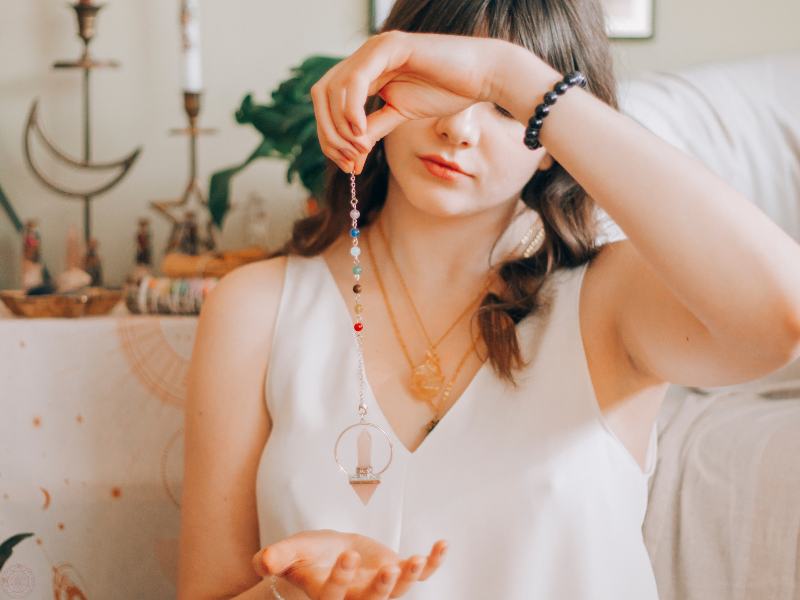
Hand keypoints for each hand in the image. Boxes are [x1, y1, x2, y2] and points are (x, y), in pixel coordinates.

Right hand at [253, 529, 447, 598]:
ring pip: (397, 592)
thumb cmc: (308, 555)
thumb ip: (277, 557)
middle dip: (381, 589)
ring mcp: (379, 588)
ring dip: (410, 578)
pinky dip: (433, 563)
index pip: (333, 596)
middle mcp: (356, 598)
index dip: (340, 579)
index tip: (346, 554)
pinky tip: (442, 546)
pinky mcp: (396, 574)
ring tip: (416, 559)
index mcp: (327, 595)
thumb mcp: (292, 551)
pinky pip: (419, 574)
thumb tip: (264, 562)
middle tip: (388, 569)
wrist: (331, 554)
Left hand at [311, 31, 516, 173]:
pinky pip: (356, 79)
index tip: (348, 165)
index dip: (329, 136)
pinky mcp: (390, 47)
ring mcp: (374, 49)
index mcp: (364, 71)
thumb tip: (351, 156)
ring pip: (332, 88)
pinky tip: (361, 130)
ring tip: (358, 149)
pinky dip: (352, 109)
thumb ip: (373, 130)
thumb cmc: (447, 92)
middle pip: (321, 94)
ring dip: (339, 126)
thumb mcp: (400, 116)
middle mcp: (364, 57)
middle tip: (348, 161)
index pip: (327, 102)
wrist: (482, 76)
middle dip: (328, 133)